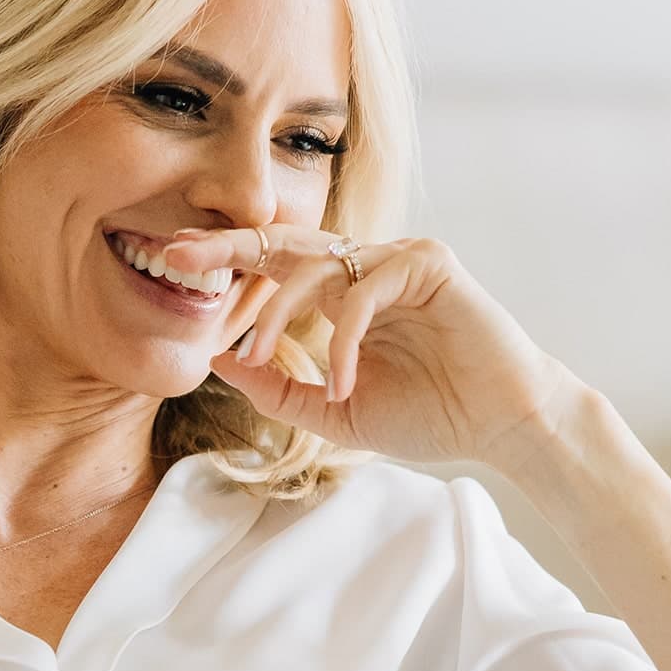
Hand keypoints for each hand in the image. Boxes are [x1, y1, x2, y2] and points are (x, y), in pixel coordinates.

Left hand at [161, 223, 587, 474]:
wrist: (502, 427)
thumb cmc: (431, 416)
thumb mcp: (334, 411)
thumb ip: (280, 388)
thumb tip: (219, 362)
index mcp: (342, 295)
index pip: (272, 266)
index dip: (224, 261)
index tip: (168, 264)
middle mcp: (366, 267)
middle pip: (283, 242)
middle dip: (224, 245)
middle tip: (172, 253)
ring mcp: (398, 259)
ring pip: (315, 266)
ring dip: (277, 313)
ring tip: (260, 357)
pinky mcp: (429, 263)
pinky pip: (364, 289)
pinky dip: (343, 338)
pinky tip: (343, 381)